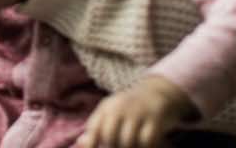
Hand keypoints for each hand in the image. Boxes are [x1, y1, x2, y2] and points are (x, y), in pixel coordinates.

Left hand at [78, 75, 196, 147]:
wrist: (155, 92)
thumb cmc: (127, 107)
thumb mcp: (109, 111)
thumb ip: (95, 128)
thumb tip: (80, 143)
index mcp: (106, 108)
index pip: (94, 128)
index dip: (90, 143)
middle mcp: (120, 108)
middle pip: (110, 137)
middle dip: (113, 146)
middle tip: (119, 144)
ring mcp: (138, 114)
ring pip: (128, 142)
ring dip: (130, 147)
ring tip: (132, 144)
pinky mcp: (155, 120)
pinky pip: (147, 142)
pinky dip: (145, 146)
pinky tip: (145, 144)